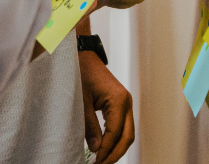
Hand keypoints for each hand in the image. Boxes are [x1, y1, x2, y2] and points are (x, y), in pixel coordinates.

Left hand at [80, 48, 133, 162]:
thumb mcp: (81, 101)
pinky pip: (122, 126)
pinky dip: (115, 139)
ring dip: (116, 148)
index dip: (106, 150)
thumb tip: (96, 149)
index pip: (115, 132)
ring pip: (127, 133)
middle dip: (115, 154)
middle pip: (127, 136)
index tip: (95, 161)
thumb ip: (90, 126)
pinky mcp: (120, 104)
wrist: (82, 55)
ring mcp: (126, 103)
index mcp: (119, 100)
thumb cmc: (80, 72)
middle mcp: (127, 102)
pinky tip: (105, 148)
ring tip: (102, 160)